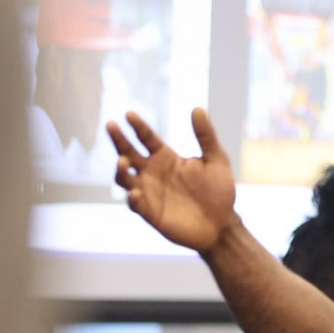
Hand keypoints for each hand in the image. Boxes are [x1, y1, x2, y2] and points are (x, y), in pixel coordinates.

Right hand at [106, 108, 237, 253]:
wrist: (222, 225)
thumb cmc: (219, 192)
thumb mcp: (216, 160)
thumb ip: (206, 136)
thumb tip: (198, 108)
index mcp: (166, 157)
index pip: (146, 137)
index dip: (137, 126)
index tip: (129, 114)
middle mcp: (152, 173)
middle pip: (128, 152)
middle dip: (118, 140)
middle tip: (111, 126)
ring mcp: (149, 192)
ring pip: (124, 178)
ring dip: (120, 170)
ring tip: (123, 161)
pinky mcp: (150, 213)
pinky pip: (135, 204)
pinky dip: (132, 198)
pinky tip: (136, 193)